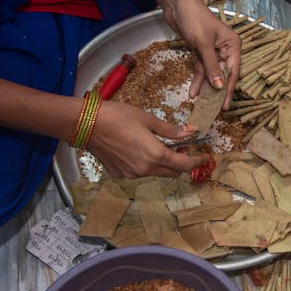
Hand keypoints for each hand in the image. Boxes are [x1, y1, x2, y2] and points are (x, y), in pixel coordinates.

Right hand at [86, 101, 209, 177]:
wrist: (85, 124)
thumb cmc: (117, 116)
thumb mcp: (148, 119)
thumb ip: (170, 130)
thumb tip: (189, 133)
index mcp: (155, 155)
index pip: (184, 165)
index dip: (197, 162)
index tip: (204, 157)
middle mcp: (144, 169)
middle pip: (172, 172)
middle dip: (181, 162)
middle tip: (182, 147)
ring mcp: (131, 174)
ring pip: (156, 173)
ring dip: (163, 164)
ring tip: (161, 146)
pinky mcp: (119, 174)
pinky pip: (140, 172)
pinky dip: (147, 164)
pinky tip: (141, 150)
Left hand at [163, 0, 240, 109]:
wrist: (176, 4)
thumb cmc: (194, 18)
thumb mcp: (203, 44)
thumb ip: (211, 66)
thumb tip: (219, 87)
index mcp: (233, 45)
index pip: (233, 72)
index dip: (228, 89)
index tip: (224, 106)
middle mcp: (226, 49)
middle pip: (222, 75)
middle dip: (216, 91)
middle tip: (212, 109)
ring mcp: (213, 51)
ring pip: (211, 74)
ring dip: (205, 88)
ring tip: (201, 104)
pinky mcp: (201, 52)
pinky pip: (201, 69)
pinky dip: (197, 80)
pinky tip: (193, 92)